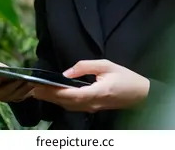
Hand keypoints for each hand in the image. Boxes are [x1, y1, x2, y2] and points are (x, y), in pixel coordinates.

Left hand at [31, 59, 149, 112]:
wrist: (141, 94)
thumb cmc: (125, 78)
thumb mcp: (106, 65)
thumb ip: (85, 67)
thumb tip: (67, 72)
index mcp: (96, 92)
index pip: (70, 95)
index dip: (54, 92)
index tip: (40, 86)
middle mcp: (92, 104)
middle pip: (66, 103)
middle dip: (48, 96)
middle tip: (32, 89)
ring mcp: (93, 108)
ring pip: (69, 107)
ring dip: (53, 100)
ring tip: (39, 92)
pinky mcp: (93, 108)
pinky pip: (74, 107)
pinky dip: (62, 102)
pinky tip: (55, 96)